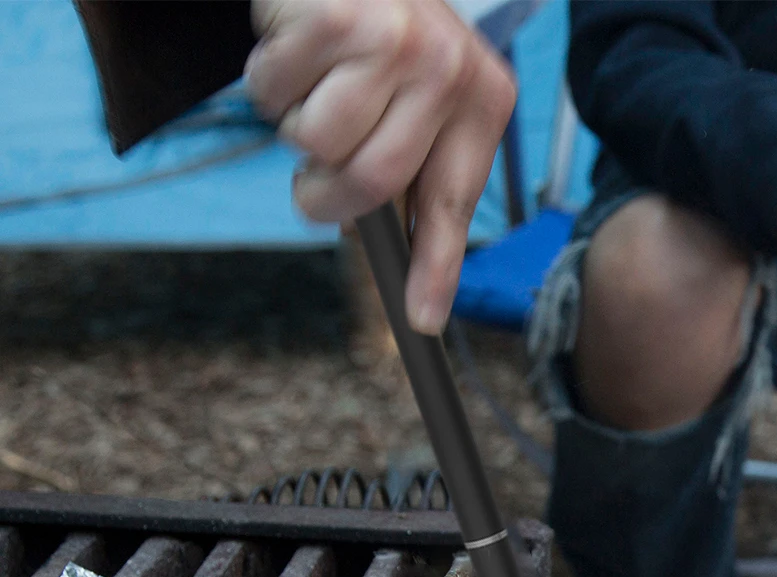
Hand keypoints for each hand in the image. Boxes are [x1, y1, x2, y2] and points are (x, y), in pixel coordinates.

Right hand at [246, 0, 516, 333]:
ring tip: (313, 85)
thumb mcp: (425, 92)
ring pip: (316, 141)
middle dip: (325, 197)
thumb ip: (412, 164)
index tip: (422, 321)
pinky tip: (293, 46)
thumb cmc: (387, 29)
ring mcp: (394, 42)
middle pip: (370, 184)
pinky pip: (274, 92)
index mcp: (483, 100)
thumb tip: (383, 253)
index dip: (435, 269)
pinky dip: (268, 79)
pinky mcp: (335, 18)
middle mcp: (448, 72)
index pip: (453, 203)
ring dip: (293, 124)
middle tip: (312, 183)